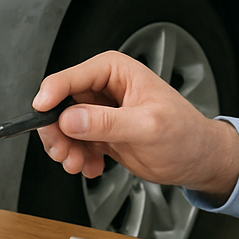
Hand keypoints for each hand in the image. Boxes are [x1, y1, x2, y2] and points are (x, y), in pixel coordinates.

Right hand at [33, 50, 238, 197]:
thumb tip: (71, 119)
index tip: (40, 115)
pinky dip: (78, 158)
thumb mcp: (147, 127)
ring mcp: (100, 112)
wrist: (197, 160)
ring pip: (63, 127)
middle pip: (60, 104)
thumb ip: (107, 122)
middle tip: (64, 152)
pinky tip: (94, 166)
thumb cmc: (185, 135)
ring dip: (66, 149)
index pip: (71, 77)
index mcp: (116, 71)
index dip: (51, 95)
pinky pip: (74, 144)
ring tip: (80, 164)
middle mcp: (104, 88)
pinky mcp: (100, 133)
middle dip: (57, 131)